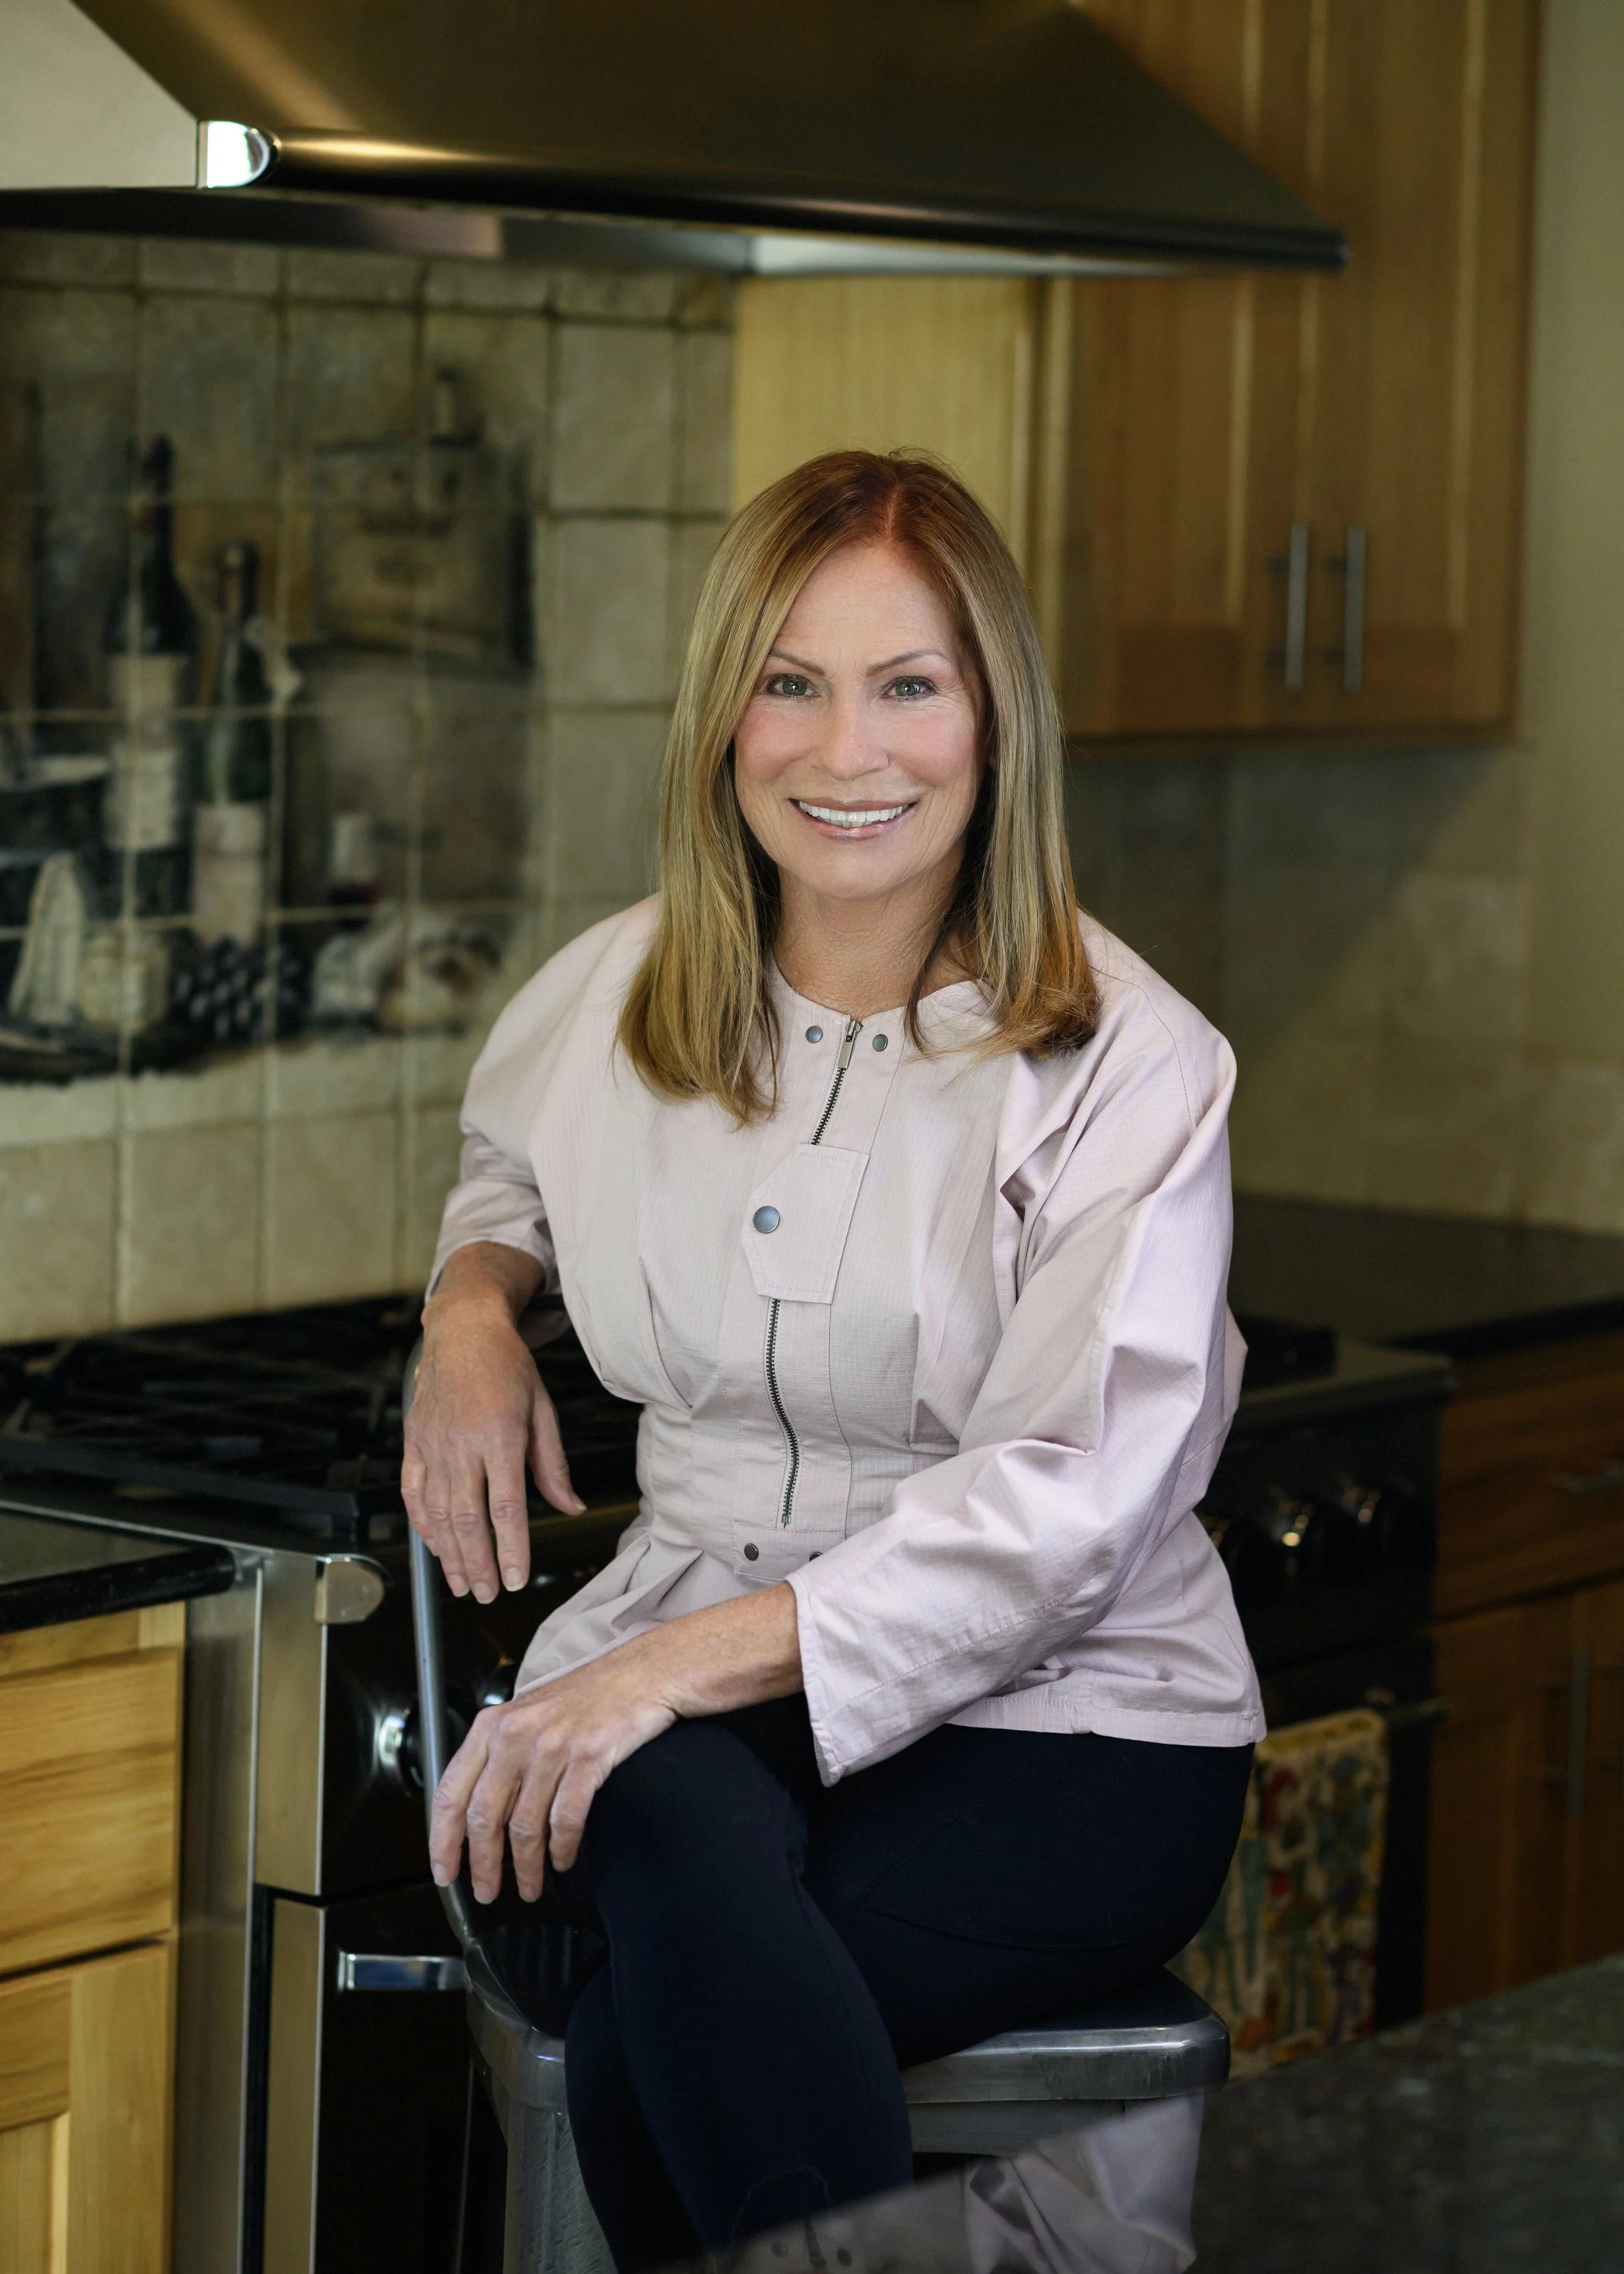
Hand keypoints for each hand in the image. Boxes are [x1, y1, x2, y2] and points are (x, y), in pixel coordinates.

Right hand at [402, 1244, 584, 1601]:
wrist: (462, 1328)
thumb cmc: (508, 1367)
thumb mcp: (543, 1409)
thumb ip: (553, 1464)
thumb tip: (571, 1507)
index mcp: (501, 1436)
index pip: (505, 1508)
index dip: (511, 1550)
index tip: (517, 1581)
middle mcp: (462, 1444)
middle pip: (466, 1519)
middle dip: (477, 1564)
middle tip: (487, 1595)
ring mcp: (433, 1444)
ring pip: (436, 1513)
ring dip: (449, 1555)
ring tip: (462, 1584)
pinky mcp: (414, 1441)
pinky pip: (414, 1493)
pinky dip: (423, 1526)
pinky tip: (435, 1548)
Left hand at [431, 1645, 677, 1900]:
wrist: (642, 1673)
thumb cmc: (588, 1696)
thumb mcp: (528, 1714)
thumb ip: (499, 1755)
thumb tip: (478, 1813)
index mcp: (492, 1726)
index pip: (451, 1792)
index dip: (442, 1841)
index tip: (444, 1870)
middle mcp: (517, 1734)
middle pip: (484, 1816)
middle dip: (483, 1864)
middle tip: (486, 1891)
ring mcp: (553, 1745)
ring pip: (525, 1825)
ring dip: (526, 1866)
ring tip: (530, 1886)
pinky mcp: (589, 1756)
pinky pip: (566, 1818)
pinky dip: (562, 1848)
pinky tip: (563, 1859)